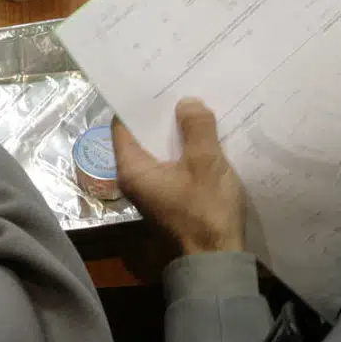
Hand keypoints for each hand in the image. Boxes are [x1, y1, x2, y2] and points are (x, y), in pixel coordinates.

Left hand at [112, 100, 245, 254]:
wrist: (217, 261)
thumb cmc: (205, 212)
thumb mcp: (205, 163)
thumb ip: (196, 128)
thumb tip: (186, 102)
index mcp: (133, 169)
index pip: (123, 125)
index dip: (137, 102)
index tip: (154, 80)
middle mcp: (136, 179)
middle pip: (143, 136)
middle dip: (161, 114)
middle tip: (180, 85)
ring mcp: (154, 189)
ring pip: (161, 150)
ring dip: (177, 131)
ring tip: (195, 104)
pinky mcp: (171, 196)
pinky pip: (174, 164)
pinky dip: (186, 149)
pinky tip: (205, 135)